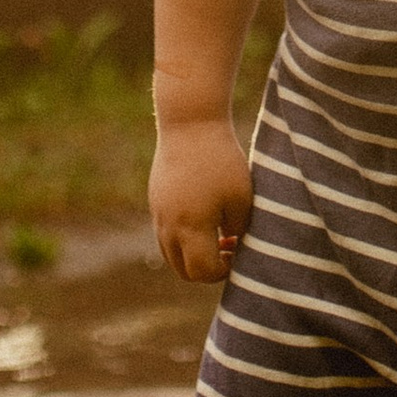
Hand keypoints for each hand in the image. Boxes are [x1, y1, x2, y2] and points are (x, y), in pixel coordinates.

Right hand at [150, 118, 251, 283]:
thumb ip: (238, 231)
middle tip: (228, 248)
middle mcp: (169, 227)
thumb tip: (233, 248)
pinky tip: (203, 218)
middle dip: (207, 270)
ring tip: (217, 234)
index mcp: (191, 228)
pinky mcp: (155, 201)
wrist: (190, 124)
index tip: (238, 252)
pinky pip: (165, 235)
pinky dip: (182, 239)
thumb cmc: (222, 161)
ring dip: (192, 255)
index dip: (223, 271)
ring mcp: (159, 215)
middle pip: (183, 271)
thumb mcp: (241, 198)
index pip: (202, 272)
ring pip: (171, 255)